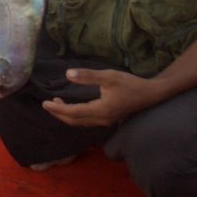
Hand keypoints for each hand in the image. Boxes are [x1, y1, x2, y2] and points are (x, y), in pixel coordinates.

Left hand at [42, 68, 158, 126]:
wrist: (151, 94)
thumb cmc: (130, 84)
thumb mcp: (109, 76)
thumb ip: (88, 76)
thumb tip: (67, 74)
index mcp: (100, 111)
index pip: (73, 113)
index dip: (57, 109)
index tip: (44, 104)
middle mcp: (102, 119)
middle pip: (75, 121)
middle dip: (59, 114)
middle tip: (47, 105)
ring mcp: (106, 121)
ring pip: (81, 122)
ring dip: (67, 115)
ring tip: (56, 104)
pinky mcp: (109, 119)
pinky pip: (88, 120)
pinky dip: (76, 115)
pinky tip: (73, 106)